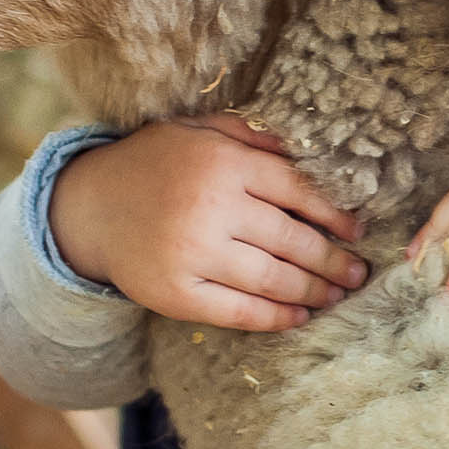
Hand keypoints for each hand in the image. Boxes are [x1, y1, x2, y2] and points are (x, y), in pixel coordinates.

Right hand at [49, 115, 365, 331]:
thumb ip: (251, 136)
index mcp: (222, 163)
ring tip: (338, 294)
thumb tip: (309, 153)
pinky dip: (275, 318)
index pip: (297, 192)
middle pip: (292, 240)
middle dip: (333, 260)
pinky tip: (299, 316)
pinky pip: (238, 311)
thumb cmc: (155, 164)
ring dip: (314, 290)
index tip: (357, 230)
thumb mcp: (199, 130)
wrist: (89, 207)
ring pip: (272, 279)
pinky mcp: (176, 294)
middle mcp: (211, 208)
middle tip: (359, 272)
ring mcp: (192, 254)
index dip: (334, 215)